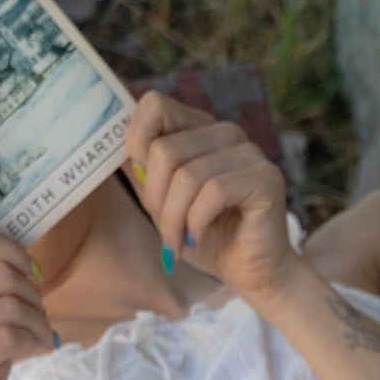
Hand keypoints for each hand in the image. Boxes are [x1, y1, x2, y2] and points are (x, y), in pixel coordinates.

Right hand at [0, 223, 52, 379]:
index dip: (9, 249)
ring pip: (9, 307)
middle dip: (32, 293)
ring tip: (43, 333)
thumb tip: (29, 256)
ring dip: (39, 320)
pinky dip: (36, 341)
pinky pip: (10, 337)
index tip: (28, 271)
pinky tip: (40, 348)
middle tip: (39, 313)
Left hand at [126, 91, 295, 304]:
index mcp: (200, 130)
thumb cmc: (208, 240)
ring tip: (178, 244)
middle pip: (164, 150)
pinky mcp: (265, 179)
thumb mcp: (163, 204)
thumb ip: (143, 172)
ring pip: (187, 175)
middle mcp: (226, 133)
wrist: (251, 274)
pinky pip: (213, 192)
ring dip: (174, 219)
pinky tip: (198, 238)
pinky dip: (196, 222)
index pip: (155, 105)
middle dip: (156, 200)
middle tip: (165, 232)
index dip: (136, 142)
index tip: (143, 185)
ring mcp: (249, 153)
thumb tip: (113, 147)